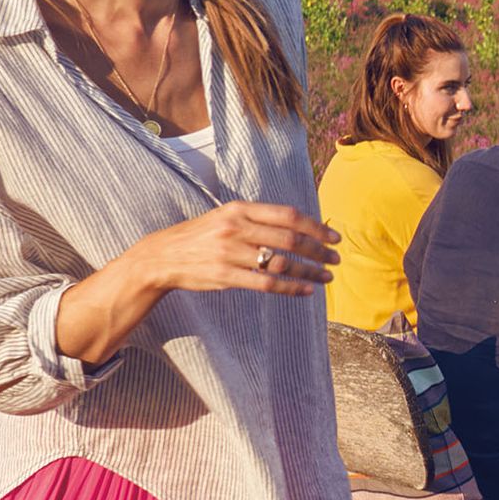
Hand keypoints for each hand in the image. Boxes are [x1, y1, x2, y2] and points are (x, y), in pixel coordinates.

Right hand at [126, 200, 339, 299]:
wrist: (163, 255)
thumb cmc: (201, 236)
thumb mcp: (226, 216)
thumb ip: (258, 218)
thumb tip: (299, 226)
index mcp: (239, 209)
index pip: (288, 215)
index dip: (315, 227)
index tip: (334, 236)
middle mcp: (236, 228)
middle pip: (290, 239)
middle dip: (319, 250)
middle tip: (336, 258)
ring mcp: (230, 252)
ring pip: (282, 263)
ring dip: (310, 271)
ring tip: (326, 277)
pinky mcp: (226, 276)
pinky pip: (267, 284)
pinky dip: (291, 288)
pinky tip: (306, 290)